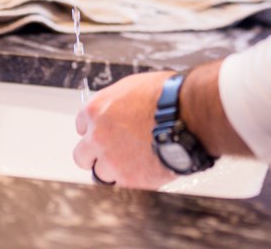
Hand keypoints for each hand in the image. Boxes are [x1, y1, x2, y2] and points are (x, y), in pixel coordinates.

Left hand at [72, 61, 249, 188]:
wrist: (188, 115)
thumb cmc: (168, 96)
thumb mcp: (134, 87)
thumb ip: (117, 103)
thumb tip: (117, 110)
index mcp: (97, 110)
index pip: (81, 125)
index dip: (94, 129)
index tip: (103, 132)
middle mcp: (98, 136)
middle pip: (82, 154)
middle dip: (94, 154)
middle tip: (110, 152)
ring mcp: (111, 160)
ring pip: (100, 173)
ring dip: (112, 168)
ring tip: (131, 161)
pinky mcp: (129, 179)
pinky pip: (122, 183)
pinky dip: (132, 177)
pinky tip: (145, 166)